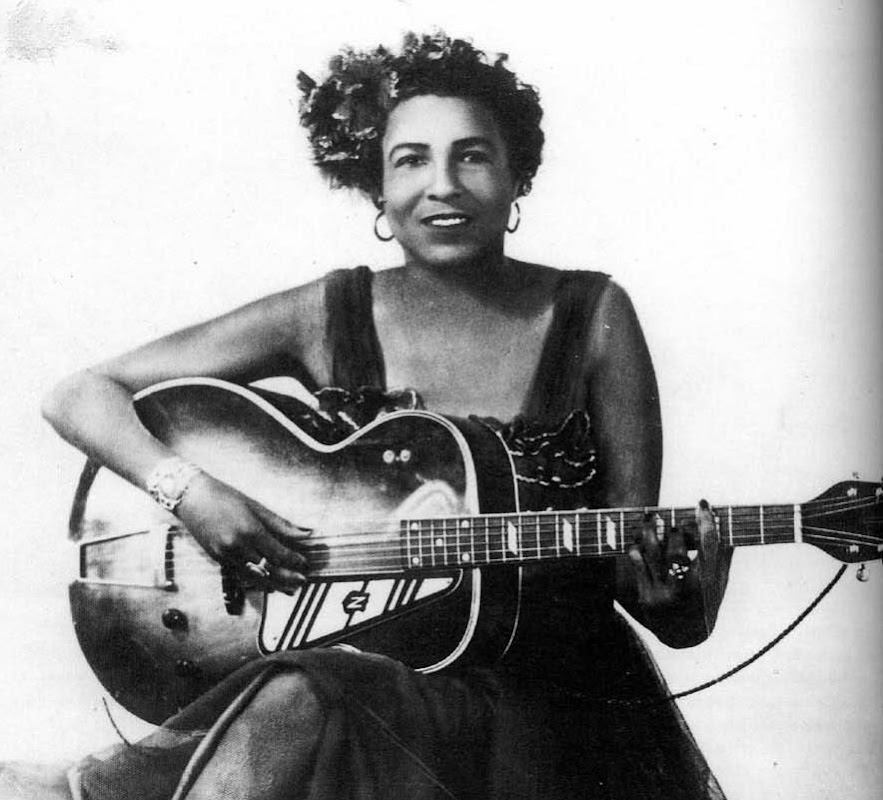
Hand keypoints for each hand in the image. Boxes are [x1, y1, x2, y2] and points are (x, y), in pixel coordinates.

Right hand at [175, 472, 309, 592]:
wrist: (191, 498)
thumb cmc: (226, 497)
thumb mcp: (256, 506)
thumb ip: (281, 524)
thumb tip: (306, 533)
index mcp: (249, 530)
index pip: (277, 553)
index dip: (293, 561)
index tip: (305, 563)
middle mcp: (237, 547)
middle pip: (268, 569)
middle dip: (287, 577)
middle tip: (303, 581)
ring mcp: (225, 555)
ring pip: (254, 577)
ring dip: (274, 584)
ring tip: (290, 589)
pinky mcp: (217, 559)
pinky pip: (241, 575)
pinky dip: (256, 580)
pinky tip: (268, 583)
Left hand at [626, 500, 730, 646]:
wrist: (685, 637)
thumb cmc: (706, 603)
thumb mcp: (720, 583)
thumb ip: (722, 555)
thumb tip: (725, 521)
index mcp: (707, 585)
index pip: (708, 548)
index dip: (705, 523)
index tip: (702, 504)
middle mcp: (684, 591)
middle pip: (676, 551)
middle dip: (675, 532)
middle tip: (674, 522)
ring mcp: (663, 595)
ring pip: (653, 555)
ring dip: (651, 532)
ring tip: (652, 518)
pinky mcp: (646, 598)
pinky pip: (638, 566)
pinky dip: (637, 549)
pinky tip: (638, 540)